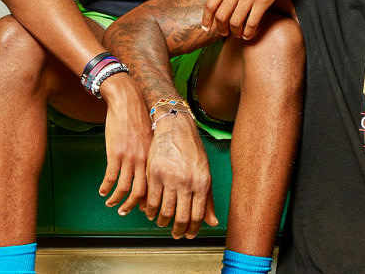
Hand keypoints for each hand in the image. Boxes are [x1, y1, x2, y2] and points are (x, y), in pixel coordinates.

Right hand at [98, 75, 150, 215]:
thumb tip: (146, 171)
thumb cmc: (139, 118)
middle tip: (124, 212)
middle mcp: (144, 160)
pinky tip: (102, 191)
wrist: (127, 100)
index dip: (148, 200)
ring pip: (123, 188)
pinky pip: (110, 178)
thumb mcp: (150, 138)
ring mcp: (129, 158)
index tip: (143, 208)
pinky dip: (105, 188)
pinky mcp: (115, 153)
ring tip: (110, 203)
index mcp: (154, 157)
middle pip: (140, 192)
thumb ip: (149, 155)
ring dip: (116, 200)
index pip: (154, 186)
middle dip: (132, 206)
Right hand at [143, 114, 219, 237]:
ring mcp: (170, 179)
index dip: (193, 229)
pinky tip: (151, 212)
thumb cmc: (192, 150)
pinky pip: (151, 201)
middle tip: (175, 234)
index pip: (198, 215)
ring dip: (163, 222)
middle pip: (181, 217)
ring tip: (162, 223)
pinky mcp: (154, 174)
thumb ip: (208, 199)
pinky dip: (151, 211)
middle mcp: (187, 182)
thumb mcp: (204, 172)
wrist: (175, 128)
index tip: (189, 235)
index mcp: (202, 183)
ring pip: (165, 211)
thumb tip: (213, 222)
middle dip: (178, 230)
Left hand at [202, 0, 297, 39]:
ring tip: (238, 34)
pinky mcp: (263, 1)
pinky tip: (249, 34)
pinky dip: (249, 32)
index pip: (210, 5)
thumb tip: (221, 0)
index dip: (207, 20)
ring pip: (235, 22)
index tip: (206, 28)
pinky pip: (252, 23)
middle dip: (221, 28)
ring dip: (235, 32)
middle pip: (221, 16)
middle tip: (224, 33)